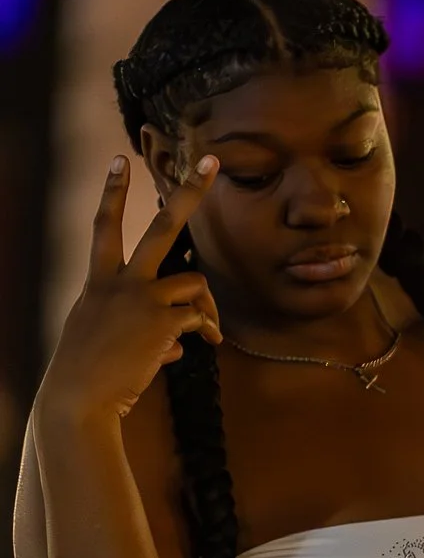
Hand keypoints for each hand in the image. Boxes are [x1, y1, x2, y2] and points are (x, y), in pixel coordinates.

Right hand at [36, 156, 223, 423]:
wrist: (79, 397)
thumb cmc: (90, 372)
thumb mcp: (105, 336)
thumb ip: (140, 328)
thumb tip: (179, 346)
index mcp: (98, 280)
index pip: (104, 226)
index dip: (112, 192)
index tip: (119, 160)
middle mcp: (119, 281)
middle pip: (160, 226)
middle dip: (188, 192)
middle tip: (211, 161)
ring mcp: (142, 298)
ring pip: (195, 282)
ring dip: (207, 307)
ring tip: (208, 332)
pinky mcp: (163, 320)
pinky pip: (200, 318)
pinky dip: (207, 332)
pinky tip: (199, 348)